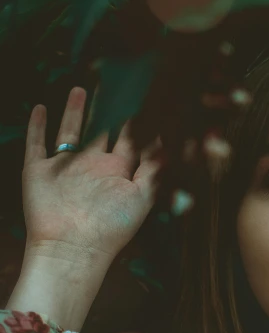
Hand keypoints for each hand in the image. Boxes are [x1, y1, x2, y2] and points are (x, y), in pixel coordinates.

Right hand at [22, 86, 168, 263]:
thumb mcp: (143, 195)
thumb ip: (155, 167)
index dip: (137, 119)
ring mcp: (65, 168)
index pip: (130, 139)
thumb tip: (169, 139)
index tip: (144, 96)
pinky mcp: (38, 172)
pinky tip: (41, 109)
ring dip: (75, 111)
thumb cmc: (111, 227)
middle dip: (107, 109)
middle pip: (101, 131)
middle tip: (114, 84)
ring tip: (82, 89)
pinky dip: (37, 126)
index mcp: (118, 171)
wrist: (73, 248)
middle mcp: (92, 167)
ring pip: (71, 132)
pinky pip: (37, 144)